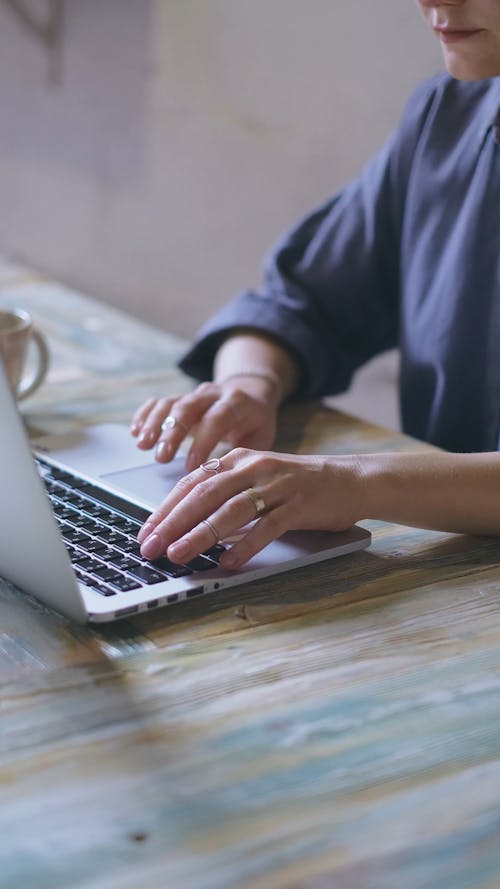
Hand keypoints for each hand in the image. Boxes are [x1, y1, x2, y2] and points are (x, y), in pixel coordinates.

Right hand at [130, 378, 279, 471]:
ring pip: (171, 403)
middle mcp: (213, 395)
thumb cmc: (255, 422)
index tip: (191, 466)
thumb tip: (230, 488)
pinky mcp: (180, 397)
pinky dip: (145, 414)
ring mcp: (194, 395)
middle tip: (161, 457)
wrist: (250, 391)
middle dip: (172, 432)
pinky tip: (135, 431)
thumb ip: (246, 457)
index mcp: (236, 403)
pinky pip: (159, 401)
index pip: (217, 419)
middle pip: (188, 407)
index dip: (202, 441)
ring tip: (143, 444)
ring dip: (155, 423)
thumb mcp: (260, 438)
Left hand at [137, 447, 363, 568]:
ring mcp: (277, 486)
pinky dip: (247, 545)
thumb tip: (185, 524)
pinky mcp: (298, 505)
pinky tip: (229, 561)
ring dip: (201, 534)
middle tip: (150, 546)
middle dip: (173, 522)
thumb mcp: (257, 480)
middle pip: (205, 495)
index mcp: (239, 459)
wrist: (349, 480)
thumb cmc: (297, 486)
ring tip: (179, 554)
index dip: (166, 508)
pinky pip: (267, 527)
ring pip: (232, 510)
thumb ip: (226, 494)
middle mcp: (254, 468)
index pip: (192, 483)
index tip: (146, 531)